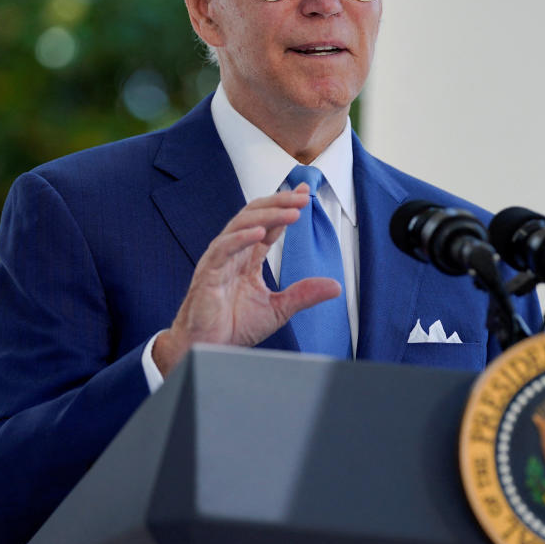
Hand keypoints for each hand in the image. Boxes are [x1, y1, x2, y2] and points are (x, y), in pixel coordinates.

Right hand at [151, 185, 340, 376]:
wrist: (208, 349)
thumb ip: (304, 294)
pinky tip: (260, 232)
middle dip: (279, 203)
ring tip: (291, 213)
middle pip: (254, 216)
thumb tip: (336, 286)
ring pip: (240, 225)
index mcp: (246, 258)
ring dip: (267, 216)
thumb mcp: (278, 309)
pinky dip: (241, 237)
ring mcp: (219, 260)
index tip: (304, 195)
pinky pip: (224, 248)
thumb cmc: (233, 327)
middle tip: (302, 196)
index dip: (285, 208)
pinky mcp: (208, 272)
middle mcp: (233, 253)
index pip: (267, 224)